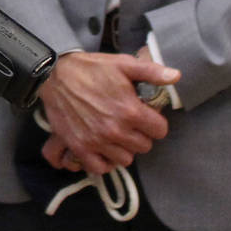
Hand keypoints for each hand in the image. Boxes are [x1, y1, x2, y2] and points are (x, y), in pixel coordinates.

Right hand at [37, 51, 179, 175]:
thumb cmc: (90, 69)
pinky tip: (102, 148)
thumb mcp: (122, 63)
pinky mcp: (80, 147)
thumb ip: (151, 71)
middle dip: (140, 135)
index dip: (155, 122)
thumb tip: (176, 76)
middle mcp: (115, 130)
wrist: (54, 75)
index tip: (145, 116)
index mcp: (130, 110)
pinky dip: (103, 161)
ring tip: (116, 135)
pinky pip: (100, 167)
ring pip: (125, 159)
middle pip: (144, 147)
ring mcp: (97, 141)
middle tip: (129, 123)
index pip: (160, 131)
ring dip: (123, 149)